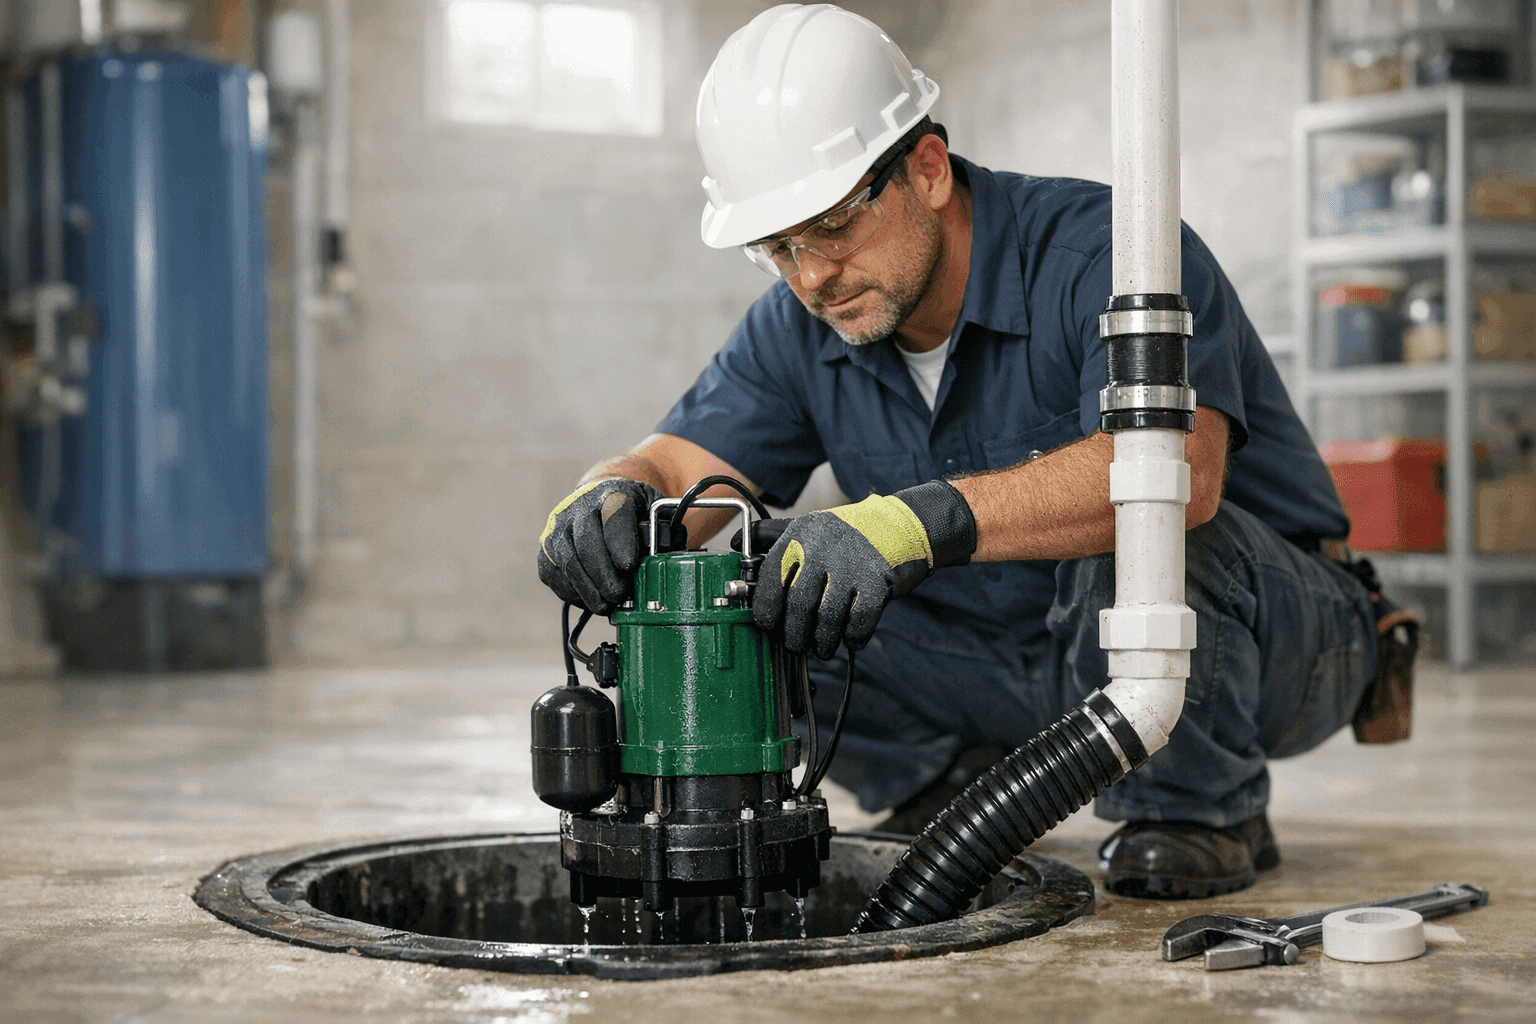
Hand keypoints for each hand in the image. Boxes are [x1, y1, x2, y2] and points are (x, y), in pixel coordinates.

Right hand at [537, 478, 660, 613]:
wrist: (600, 500)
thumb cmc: (632, 513)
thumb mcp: (654, 511)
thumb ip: (662, 532)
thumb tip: (666, 561)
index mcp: (613, 494)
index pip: (614, 515)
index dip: (620, 541)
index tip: (629, 565)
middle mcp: (579, 507)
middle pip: (587, 543)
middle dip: (604, 575)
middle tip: (619, 596)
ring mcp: (558, 527)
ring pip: (568, 561)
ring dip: (588, 589)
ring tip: (606, 606)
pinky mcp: (545, 548)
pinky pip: (554, 575)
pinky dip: (572, 592)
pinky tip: (589, 599)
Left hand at [752, 480, 976, 657]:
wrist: (902, 525)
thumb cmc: (847, 534)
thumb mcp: (809, 526)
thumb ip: (773, 536)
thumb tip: (736, 543)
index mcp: (800, 535)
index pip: (770, 577)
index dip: (766, 609)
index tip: (768, 626)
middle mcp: (823, 548)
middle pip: (798, 604)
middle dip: (795, 634)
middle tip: (797, 645)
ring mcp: (852, 565)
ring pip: (828, 618)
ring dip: (823, 642)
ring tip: (822, 648)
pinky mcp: (878, 581)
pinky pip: (859, 621)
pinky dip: (853, 637)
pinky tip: (851, 639)